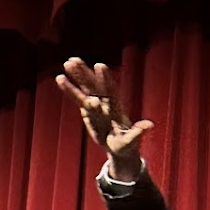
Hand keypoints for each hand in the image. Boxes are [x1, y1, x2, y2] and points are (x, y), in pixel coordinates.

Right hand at [55, 57, 153, 180]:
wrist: (119, 149)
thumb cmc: (127, 145)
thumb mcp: (132, 141)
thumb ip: (138, 132)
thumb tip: (150, 125)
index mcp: (117, 108)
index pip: (111, 91)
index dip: (106, 79)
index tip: (99, 65)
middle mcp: (106, 103)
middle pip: (96, 85)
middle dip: (87, 73)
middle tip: (76, 60)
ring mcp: (96, 105)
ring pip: (86, 88)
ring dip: (77, 76)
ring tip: (67, 62)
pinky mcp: (88, 110)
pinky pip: (77, 97)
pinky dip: (69, 89)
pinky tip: (59, 78)